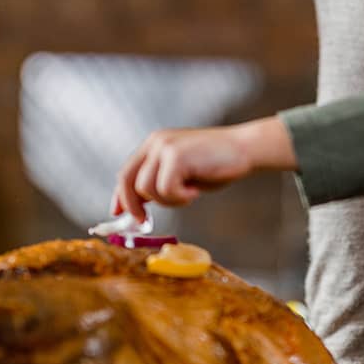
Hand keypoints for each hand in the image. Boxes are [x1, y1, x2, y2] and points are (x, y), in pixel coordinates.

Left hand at [112, 118, 296, 221]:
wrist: (244, 149)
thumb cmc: (216, 164)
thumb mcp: (182, 173)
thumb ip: (159, 182)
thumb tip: (136, 206)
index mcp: (154, 144)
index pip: (126, 172)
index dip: (120, 196)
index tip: (119, 214)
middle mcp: (155, 142)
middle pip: (127, 180)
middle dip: (133, 205)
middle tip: (144, 221)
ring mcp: (164, 147)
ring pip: (147, 189)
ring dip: (168, 200)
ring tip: (189, 194)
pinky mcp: (176, 155)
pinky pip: (165, 189)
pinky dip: (180, 197)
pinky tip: (195, 191)